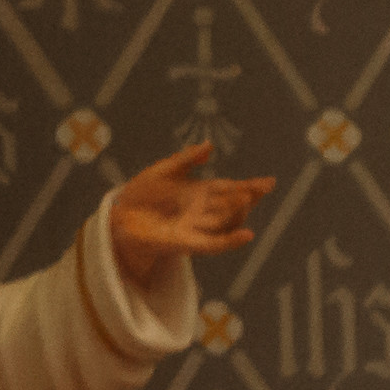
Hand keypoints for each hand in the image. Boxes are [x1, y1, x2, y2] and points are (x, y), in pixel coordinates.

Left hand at [107, 145, 270, 276]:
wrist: (119, 216)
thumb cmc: (140, 194)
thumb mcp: (163, 171)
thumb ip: (187, 160)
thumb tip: (210, 145)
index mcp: (200, 193)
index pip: (231, 189)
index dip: (251, 186)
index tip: (270, 181)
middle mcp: (204, 212)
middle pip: (235, 205)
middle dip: (249, 196)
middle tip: (259, 188)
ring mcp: (199, 228)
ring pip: (228, 222)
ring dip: (239, 212)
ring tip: (247, 198)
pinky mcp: (190, 243)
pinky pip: (216, 244)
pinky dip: (232, 241)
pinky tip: (247, 234)